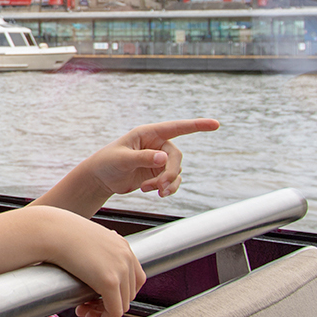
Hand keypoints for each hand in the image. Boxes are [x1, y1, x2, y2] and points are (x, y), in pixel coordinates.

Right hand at [38, 208, 145, 316]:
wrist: (51, 231)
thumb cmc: (59, 233)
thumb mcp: (86, 240)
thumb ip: (95, 253)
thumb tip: (90, 267)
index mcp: (122, 245)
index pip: (134, 278)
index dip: (119, 292)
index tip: (98, 294)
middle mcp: (126, 256)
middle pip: (129, 293)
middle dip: (108, 303)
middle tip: (87, 304)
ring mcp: (121, 269)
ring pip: (122, 305)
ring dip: (103, 312)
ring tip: (84, 308)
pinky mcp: (109, 282)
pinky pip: (114, 312)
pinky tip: (86, 313)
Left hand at [84, 118, 219, 197]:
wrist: (101, 178)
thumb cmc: (107, 162)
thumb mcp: (123, 159)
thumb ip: (143, 158)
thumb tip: (163, 158)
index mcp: (148, 133)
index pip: (176, 128)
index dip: (196, 126)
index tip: (215, 125)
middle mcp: (157, 144)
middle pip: (176, 157)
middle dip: (170, 173)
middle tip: (160, 187)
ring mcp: (159, 159)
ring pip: (176, 171)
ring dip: (166, 183)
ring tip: (149, 189)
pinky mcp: (159, 173)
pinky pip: (172, 181)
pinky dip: (166, 188)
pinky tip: (152, 191)